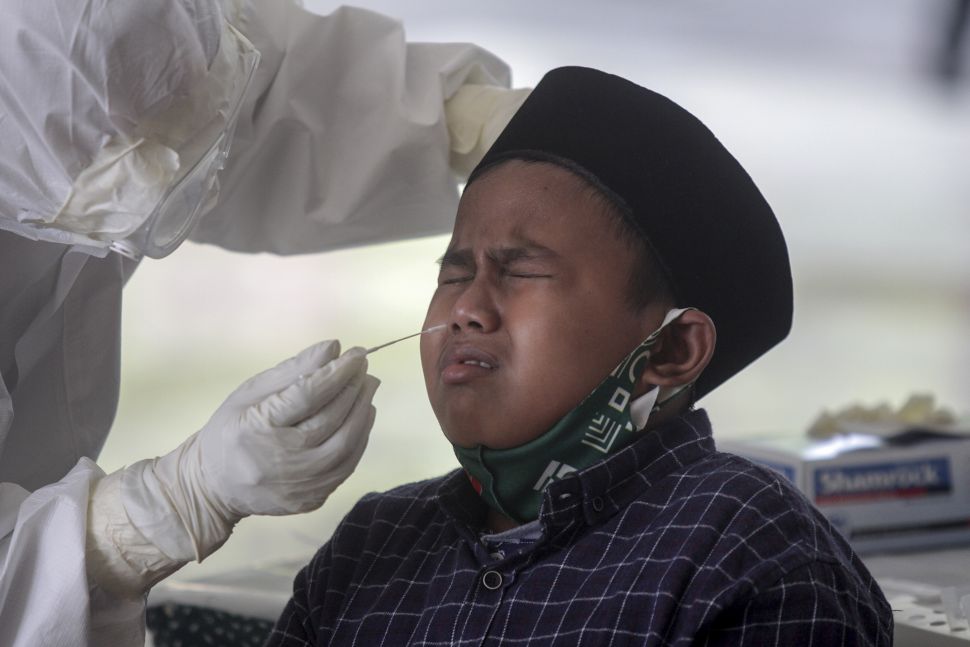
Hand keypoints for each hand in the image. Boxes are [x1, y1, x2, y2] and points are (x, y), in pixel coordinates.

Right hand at [119, 340, 378, 561]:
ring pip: (346, 445)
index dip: (336, 372)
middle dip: (353, 388)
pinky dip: (360, 437)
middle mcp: (280, 461)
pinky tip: (362, 415)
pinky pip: (347, 465)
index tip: (356, 353)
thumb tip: (333, 348)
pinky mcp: (312, 499)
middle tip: (364, 366)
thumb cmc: (231, 430)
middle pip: (330, 420)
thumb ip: (292, 370)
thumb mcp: (250, 393)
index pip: (307, 396)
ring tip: (368, 386)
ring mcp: (298, 486)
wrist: (214, 487)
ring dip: (363, 411)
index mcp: (256, 429)